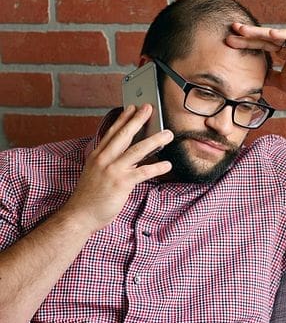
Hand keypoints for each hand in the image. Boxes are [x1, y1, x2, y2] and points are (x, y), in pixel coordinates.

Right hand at [61, 104, 172, 232]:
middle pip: (124, 135)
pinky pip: (143, 172)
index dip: (123, 119)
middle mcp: (104, 159)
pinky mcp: (121, 183)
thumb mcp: (96, 173)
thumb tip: (129, 156)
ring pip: (137, 150)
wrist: (80, 215)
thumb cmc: (90, 197)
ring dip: (155, 140)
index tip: (131, 107)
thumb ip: (110, 163)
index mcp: (97, 155)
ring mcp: (112, 170)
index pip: (112, 132)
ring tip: (168, 134)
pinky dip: (157, 167)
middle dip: (138, 120)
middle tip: (149, 108)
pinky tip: (168, 164)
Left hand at [225, 24, 285, 108]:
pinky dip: (283, 35)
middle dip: (249, 34)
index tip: (229, 42)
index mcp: (285, 53)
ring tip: (244, 30)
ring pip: (278, 36)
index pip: (262, 46)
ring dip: (260, 32)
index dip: (246, 43)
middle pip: (266, 38)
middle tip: (232, 29)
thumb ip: (271, 77)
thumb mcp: (283, 83)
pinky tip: (270, 34)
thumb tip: (257, 78)